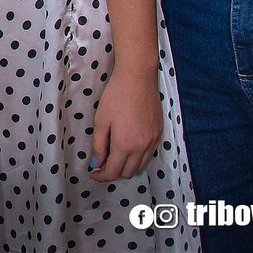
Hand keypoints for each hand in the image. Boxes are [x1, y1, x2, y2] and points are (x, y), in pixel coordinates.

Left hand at [90, 62, 162, 180]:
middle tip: (102, 163)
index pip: (113, 172)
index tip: (93, 173)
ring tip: (115, 156)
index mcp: (125, 145)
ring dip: (127, 166)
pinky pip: (149, 154)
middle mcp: (142, 147)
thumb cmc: (116, 96)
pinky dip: (138, 157)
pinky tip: (129, 147)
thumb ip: (99, 145)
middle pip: (128, 173)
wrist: (138, 77)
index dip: (101, 176)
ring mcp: (153, 141)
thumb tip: (97, 163)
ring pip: (140, 166)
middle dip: (114, 172)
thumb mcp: (101, 120)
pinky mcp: (159, 133)